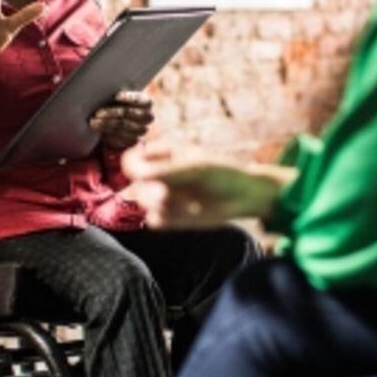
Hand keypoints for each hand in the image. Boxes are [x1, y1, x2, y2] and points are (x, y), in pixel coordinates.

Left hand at [89, 91, 153, 149]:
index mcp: (146, 103)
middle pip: (130, 114)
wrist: (117, 119)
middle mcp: (147, 117)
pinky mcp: (133, 140)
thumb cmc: (117, 103)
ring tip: (93, 122)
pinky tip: (100, 132)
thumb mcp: (119, 96)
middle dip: (112, 113)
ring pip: (123, 126)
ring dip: (106, 124)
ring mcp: (141, 130)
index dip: (130, 98)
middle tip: (97, 113)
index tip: (116, 96)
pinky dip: (109, 135)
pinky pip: (122, 139)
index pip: (143, 101)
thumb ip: (117, 94)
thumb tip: (104, 88)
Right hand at [122, 146, 295, 228]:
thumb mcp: (196, 168)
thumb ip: (166, 171)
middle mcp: (160, 176)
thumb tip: (136, 175)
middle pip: (135, 184)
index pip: (132, 158)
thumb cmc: (223, 173)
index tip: (142, 173)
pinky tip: (186, 214)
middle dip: (149, 190)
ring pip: (142, 203)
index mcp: (163, 155)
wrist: (243, 197)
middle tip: (166, 194)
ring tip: (185, 204)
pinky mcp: (170, 217)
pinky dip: (165, 219)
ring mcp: (164, 196)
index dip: (132, 166)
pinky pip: (154, 221)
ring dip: (159, 205)